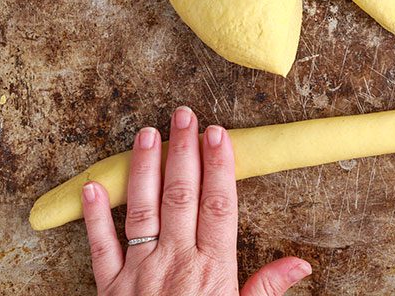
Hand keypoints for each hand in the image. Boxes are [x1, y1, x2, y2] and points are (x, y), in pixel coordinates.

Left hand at [81, 107, 311, 294]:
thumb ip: (268, 288)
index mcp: (212, 269)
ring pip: (141, 209)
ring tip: (146, 134)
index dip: (219, 165)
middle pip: (181, 195)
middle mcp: (175, 262)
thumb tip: (302, 264)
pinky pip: (100, 247)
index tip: (218, 134)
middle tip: (183, 115)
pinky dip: (93, 216)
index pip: (218, 204)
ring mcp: (139, 273)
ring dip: (144, 169)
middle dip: (183, 151)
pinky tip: (92, 186)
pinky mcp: (109, 288)